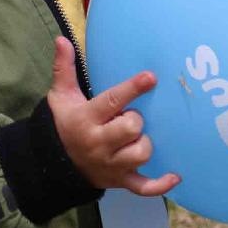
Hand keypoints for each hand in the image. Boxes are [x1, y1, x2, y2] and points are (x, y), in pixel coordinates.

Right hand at [45, 37, 179, 196]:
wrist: (52, 164)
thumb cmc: (64, 124)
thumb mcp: (60, 96)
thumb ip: (64, 68)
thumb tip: (62, 39)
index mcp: (86, 119)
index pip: (112, 102)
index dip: (132, 89)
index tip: (151, 77)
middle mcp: (99, 143)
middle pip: (131, 129)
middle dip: (136, 120)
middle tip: (131, 117)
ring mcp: (111, 165)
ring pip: (140, 154)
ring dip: (145, 144)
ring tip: (136, 137)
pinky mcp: (120, 181)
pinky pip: (144, 188)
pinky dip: (160, 185)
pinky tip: (175, 176)